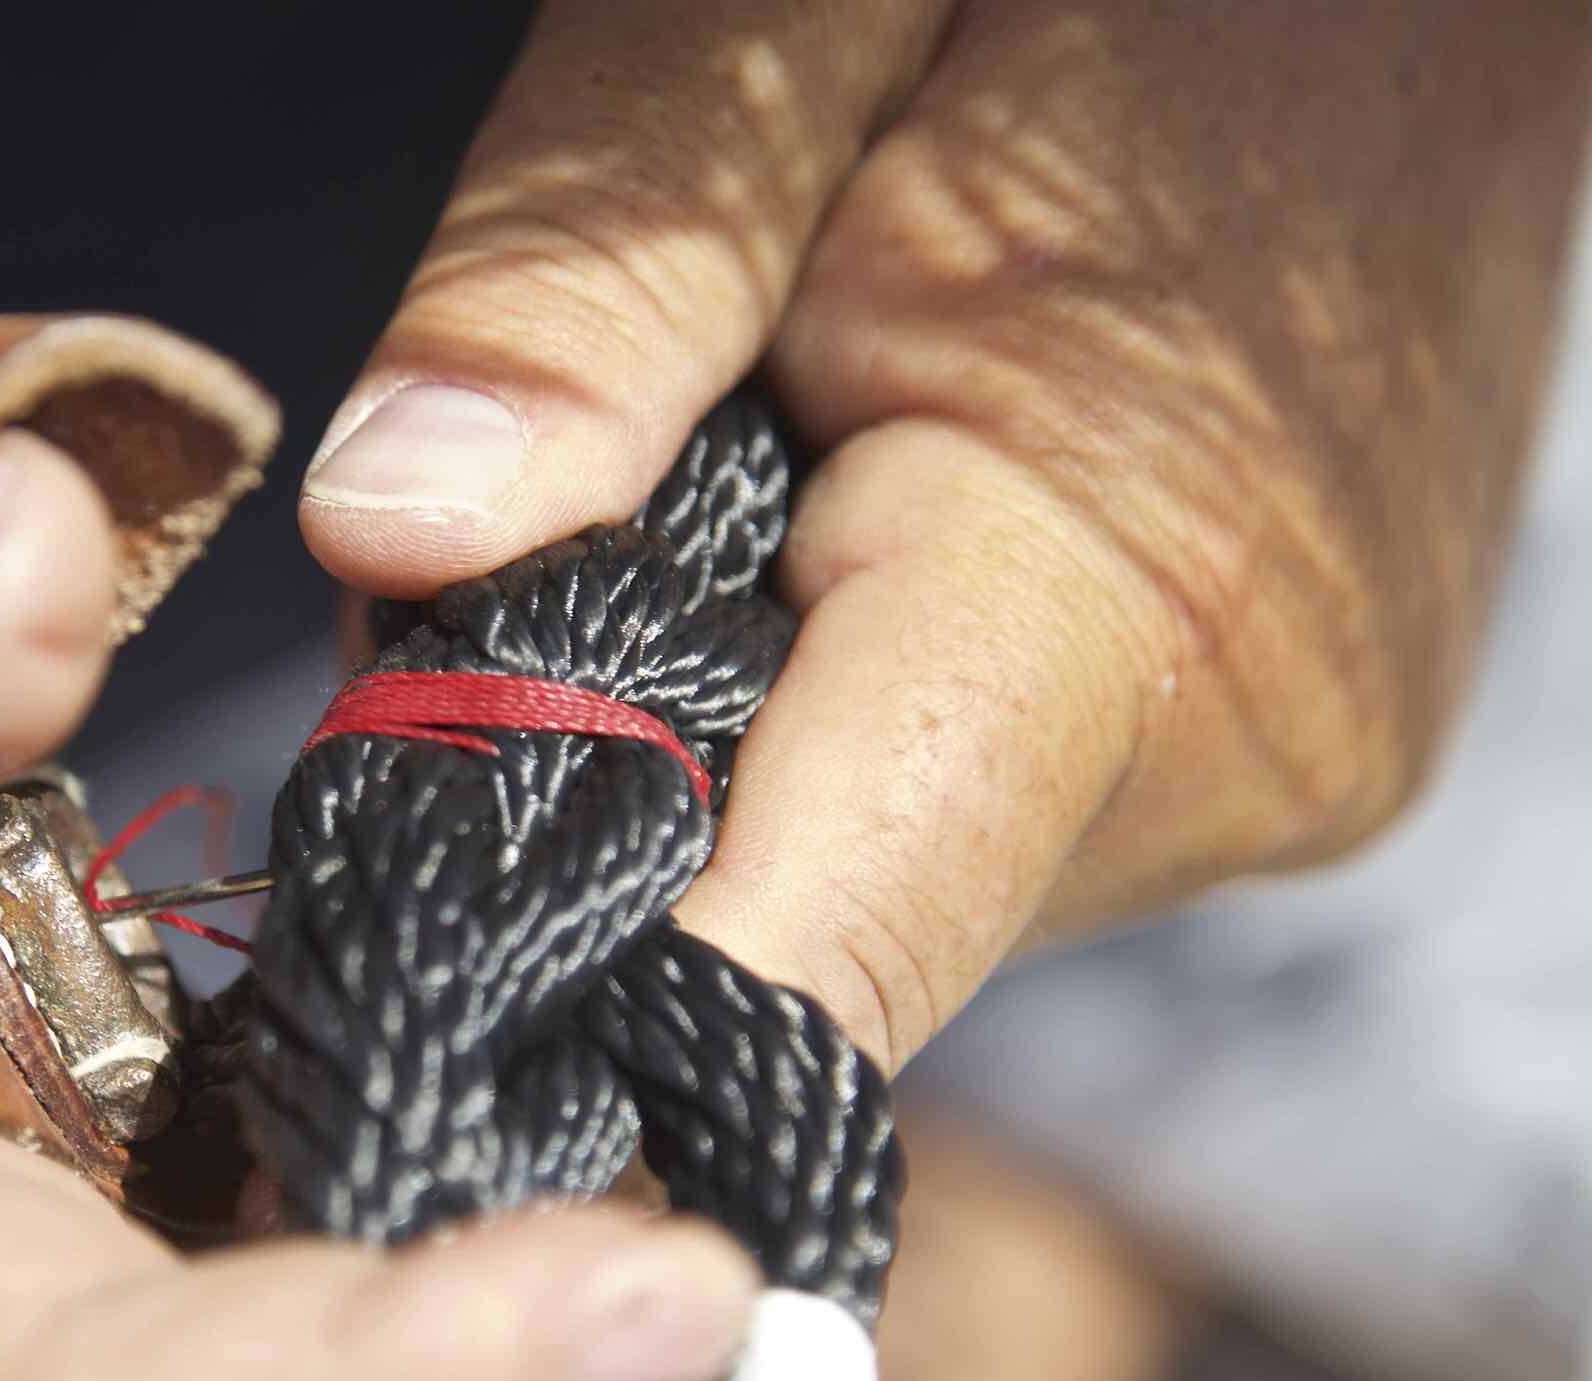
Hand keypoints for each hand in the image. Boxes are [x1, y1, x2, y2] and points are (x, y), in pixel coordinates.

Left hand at [303, 0, 1590, 1070]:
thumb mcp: (779, 42)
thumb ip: (591, 293)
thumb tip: (383, 539)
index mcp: (1124, 583)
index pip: (816, 952)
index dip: (580, 1000)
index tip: (402, 965)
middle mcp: (1229, 751)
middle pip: (808, 915)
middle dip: (617, 775)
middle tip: (538, 538)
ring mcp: (1274, 764)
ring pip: (887, 862)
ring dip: (742, 726)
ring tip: (755, 464)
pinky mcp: (1281, 740)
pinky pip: (988, 801)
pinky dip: (859, 702)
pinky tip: (862, 512)